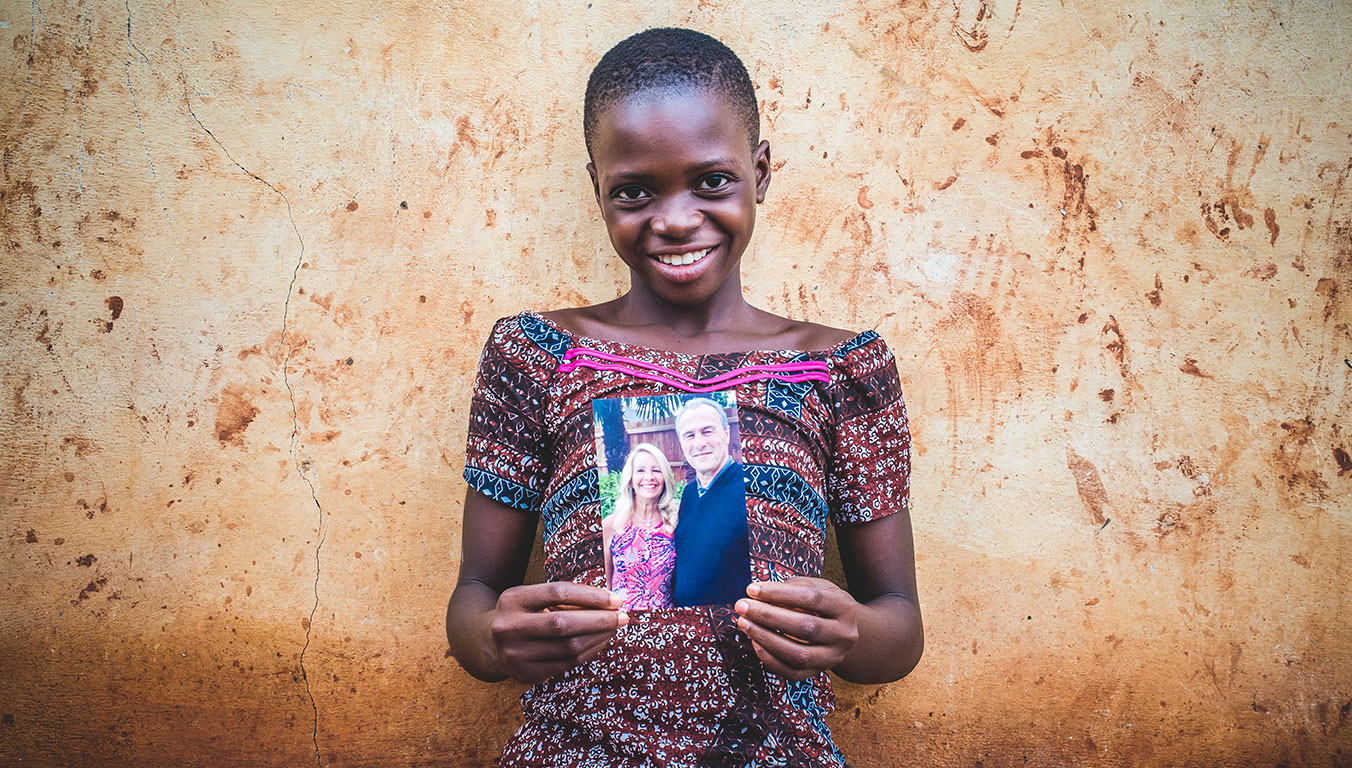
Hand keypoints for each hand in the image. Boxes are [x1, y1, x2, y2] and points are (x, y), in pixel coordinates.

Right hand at [489, 582, 628, 683]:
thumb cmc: (522, 613)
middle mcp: (510, 628)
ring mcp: (517, 655)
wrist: (488, 643)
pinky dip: (589, 652)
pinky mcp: (527, 675)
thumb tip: (610, 600)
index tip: (616, 598)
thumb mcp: (532, 596)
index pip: (557, 592)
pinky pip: (568, 664)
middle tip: (623, 616)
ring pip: (569, 648)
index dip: (591, 595)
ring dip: (599, 637)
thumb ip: (564, 597)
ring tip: (615, 628)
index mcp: (512, 600)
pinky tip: (600, 642)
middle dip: (600, 620)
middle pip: (564, 624)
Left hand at [734, 578, 859, 681]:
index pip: (811, 598)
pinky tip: (755, 642)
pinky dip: (770, 659)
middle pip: (805, 627)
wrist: (842, 631)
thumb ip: (790, 588)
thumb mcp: (815, 587)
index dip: (779, 593)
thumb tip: (757, 593)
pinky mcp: (818, 673)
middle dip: (768, 616)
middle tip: (742, 606)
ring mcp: (833, 657)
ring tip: (744, 623)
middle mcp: (843, 635)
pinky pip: (792, 673)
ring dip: (766, 638)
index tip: (752, 589)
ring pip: (799, 655)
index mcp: (844, 607)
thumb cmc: (822, 604)